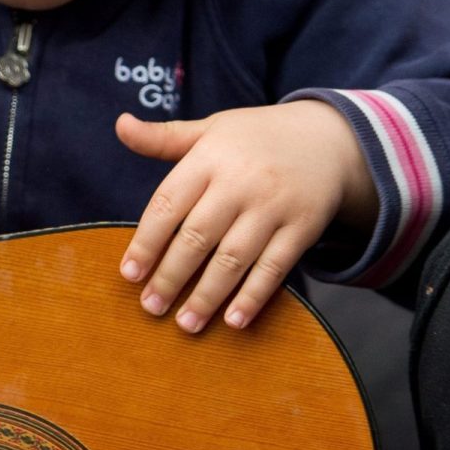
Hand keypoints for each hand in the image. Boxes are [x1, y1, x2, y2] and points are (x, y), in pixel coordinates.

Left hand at [115, 101, 376, 331]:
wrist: (329, 138)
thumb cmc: (255, 138)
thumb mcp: (211, 129)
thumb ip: (163, 138)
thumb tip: (120, 125)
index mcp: (210, 157)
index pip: (168, 203)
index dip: (146, 242)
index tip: (129, 274)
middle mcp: (241, 181)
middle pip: (197, 236)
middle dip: (171, 276)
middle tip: (150, 307)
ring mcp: (274, 206)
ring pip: (233, 258)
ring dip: (207, 295)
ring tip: (185, 323)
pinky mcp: (303, 227)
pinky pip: (274, 267)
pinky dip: (253, 296)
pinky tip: (233, 321)